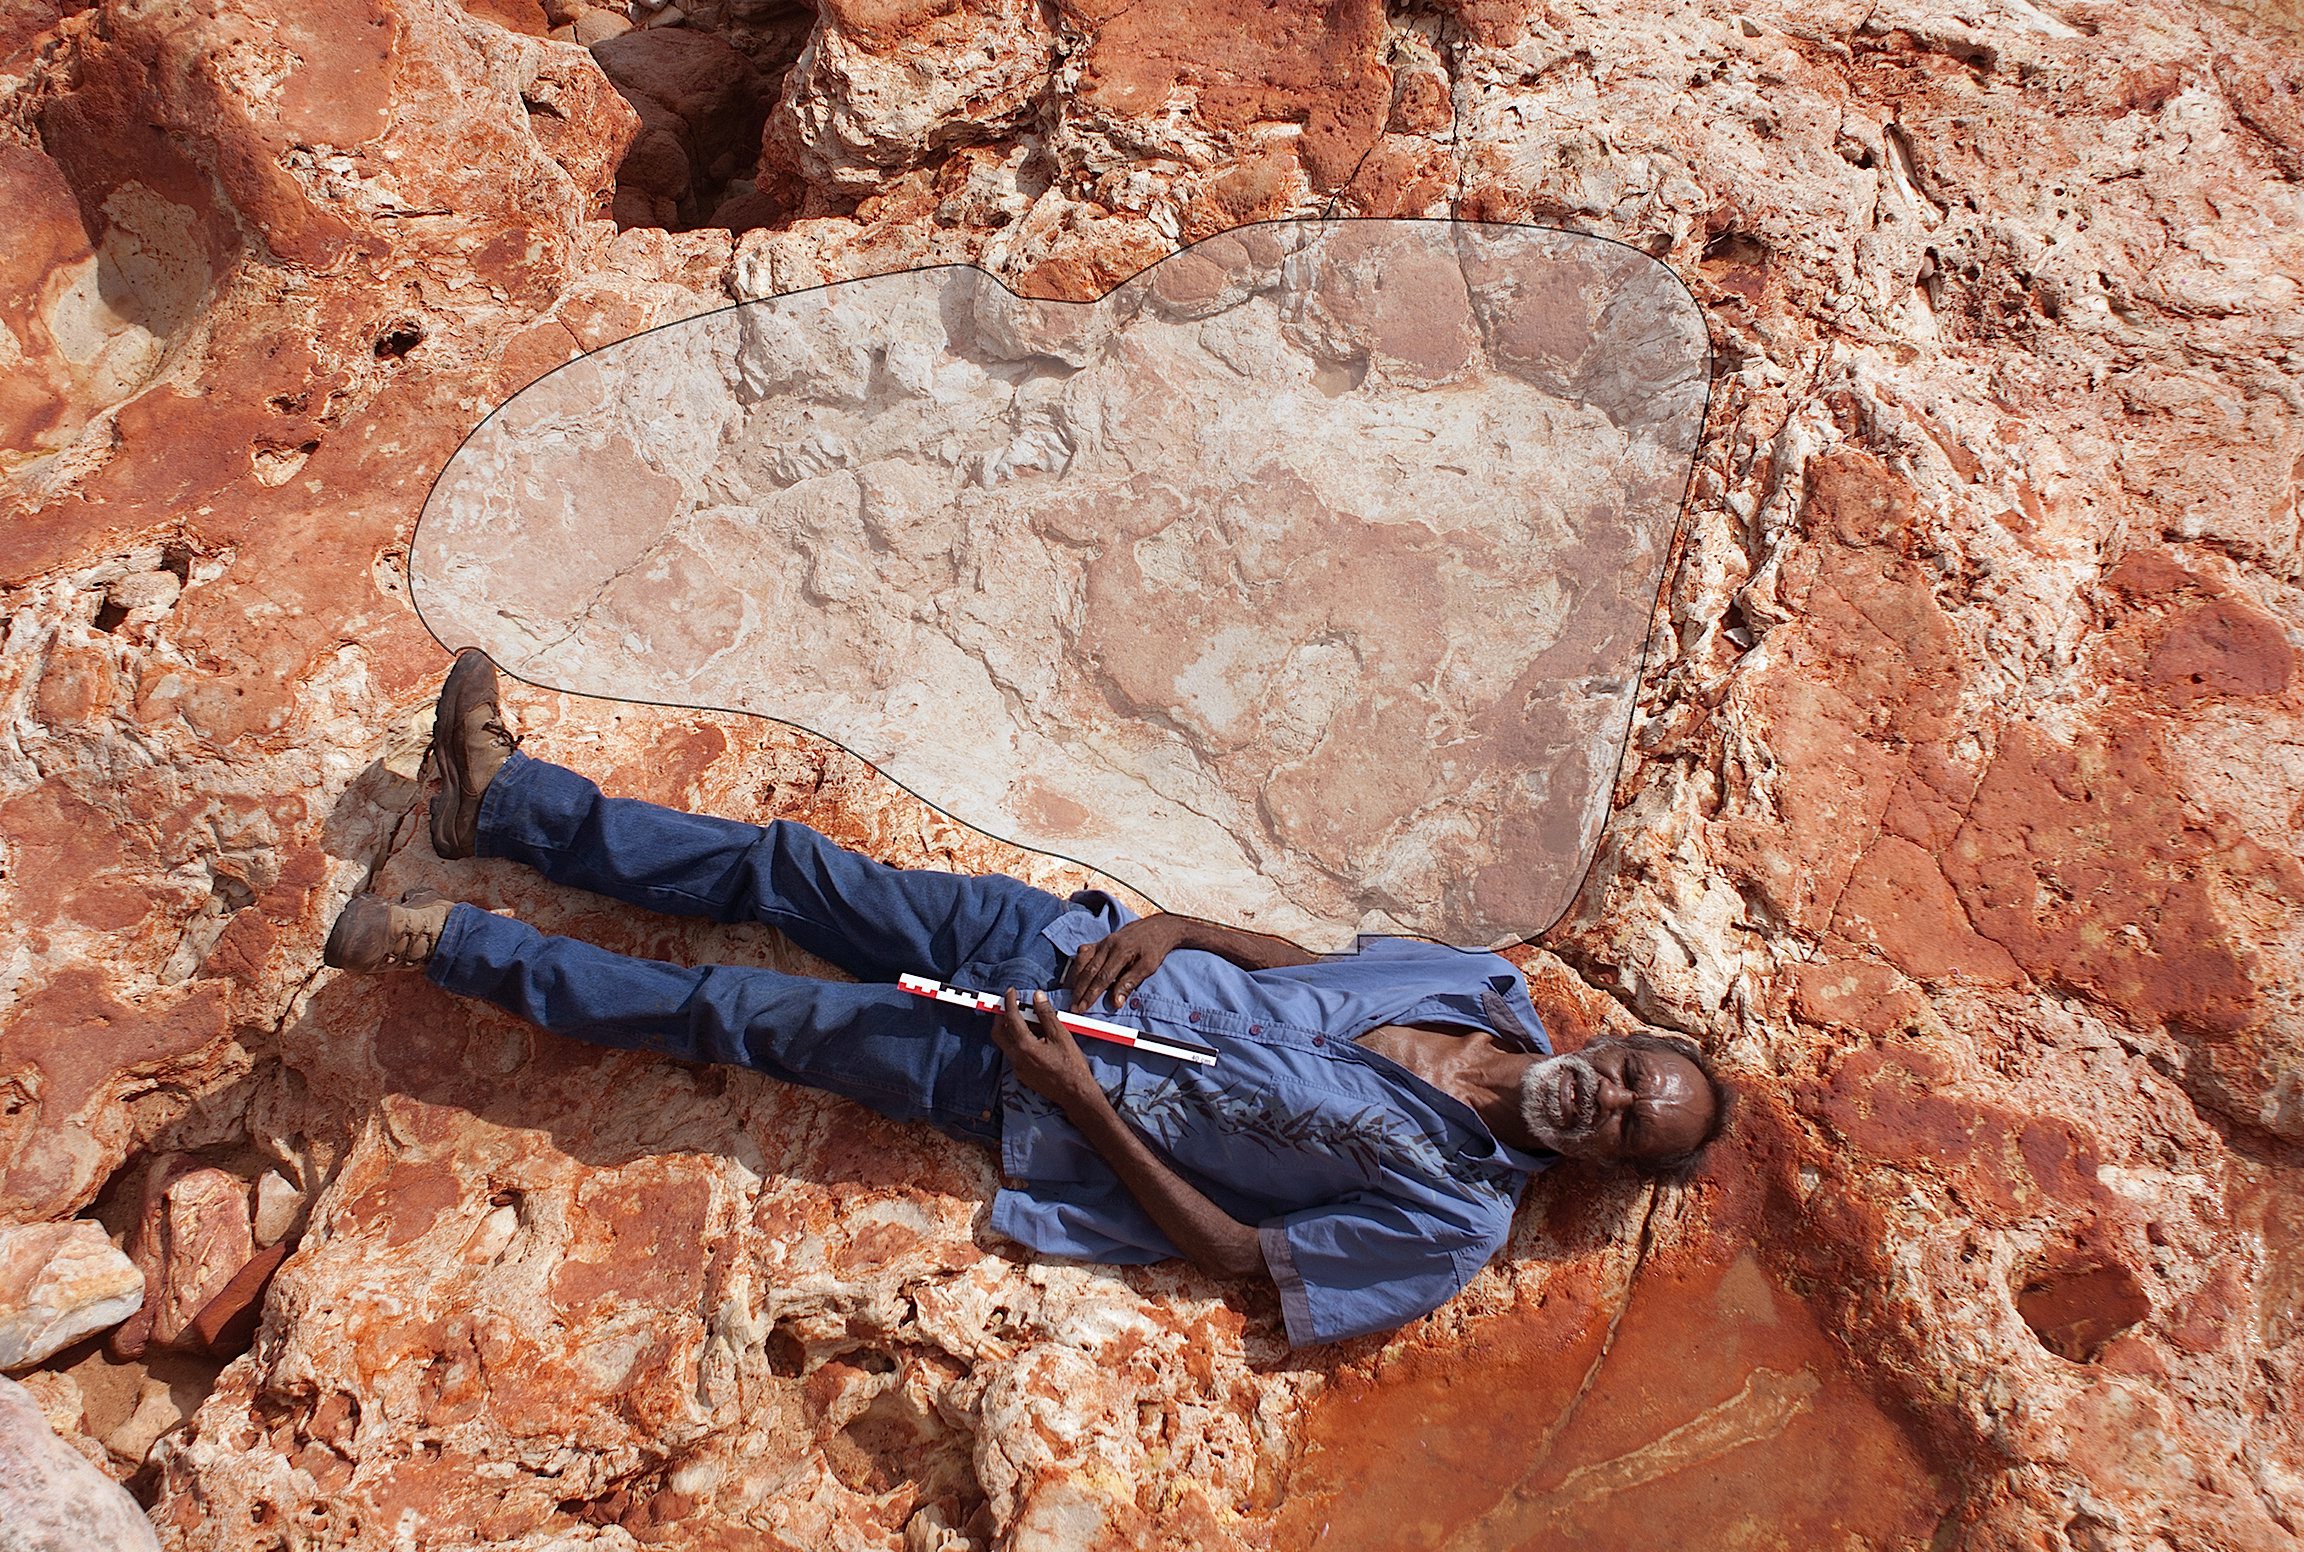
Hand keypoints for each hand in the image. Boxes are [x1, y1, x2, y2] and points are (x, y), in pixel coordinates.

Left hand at [988, 990, 1100, 1110]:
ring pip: (1006, 1043)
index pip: (1011, 1018)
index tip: (1011, 992)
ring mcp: (1017, 1068)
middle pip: (998, 1032)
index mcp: (1025, 1046)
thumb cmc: (1071, 1065)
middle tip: (1012, 1006)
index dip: (1009, 1002)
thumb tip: (1037, 997)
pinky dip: (1018, 1042)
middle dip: (1001, 1017)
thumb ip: (1046, 1014)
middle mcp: (1016, 1058)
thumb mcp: (1061, 1035)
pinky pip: (1014, 1054)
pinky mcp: (1022, 1075)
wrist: (1075, 1093)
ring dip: (1011, 1030)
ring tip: (1029, 1021)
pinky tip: (1035, 1039)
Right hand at [1065, 914, 1195, 1009]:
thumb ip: (1130, 983)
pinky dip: (1076, 966)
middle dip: (1079, 991)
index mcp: (1120, 951)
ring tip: (1070, 996)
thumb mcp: (1148, 966)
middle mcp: (1107, 945)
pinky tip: (1074, 977)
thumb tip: (1115, 1002)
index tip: (1083, 1008)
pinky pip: (1083, 954)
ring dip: (1074, 980)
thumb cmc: (1154, 948)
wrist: (1157, 927)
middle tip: (1073, 1007)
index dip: (1091, 995)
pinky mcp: (1100, 942)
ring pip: (1081, 962)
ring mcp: (1102, 942)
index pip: (1102, 978)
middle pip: (1088, 971)